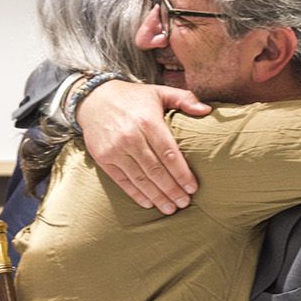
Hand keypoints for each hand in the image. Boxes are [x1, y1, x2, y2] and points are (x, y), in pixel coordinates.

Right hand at [76, 80, 209, 213]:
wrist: (93, 99)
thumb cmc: (132, 97)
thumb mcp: (158, 92)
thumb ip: (185, 99)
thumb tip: (207, 110)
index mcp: (148, 122)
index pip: (169, 154)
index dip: (182, 173)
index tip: (193, 188)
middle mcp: (131, 137)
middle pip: (156, 170)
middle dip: (172, 190)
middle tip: (184, 203)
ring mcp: (115, 150)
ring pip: (140, 179)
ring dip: (157, 196)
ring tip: (170, 209)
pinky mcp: (103, 158)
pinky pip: (122, 181)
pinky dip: (136, 194)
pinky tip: (149, 203)